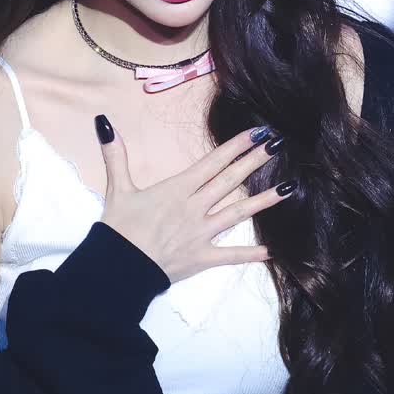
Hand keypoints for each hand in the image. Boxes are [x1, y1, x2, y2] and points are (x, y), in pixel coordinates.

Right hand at [94, 115, 290, 283]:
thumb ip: (115, 156)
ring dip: (264, 200)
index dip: (236, 146)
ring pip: (238, 213)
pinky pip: (231, 256)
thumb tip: (104, 124)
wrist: (117, 269)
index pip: (212, 162)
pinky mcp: (202, 257)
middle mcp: (194, 208)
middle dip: (254, 162)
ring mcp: (201, 233)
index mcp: (176, 190)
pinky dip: (252, 253)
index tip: (257, 133)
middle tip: (277, 146)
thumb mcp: (116, 189)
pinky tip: (273, 250)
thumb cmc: (118, 229)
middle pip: (230, 181)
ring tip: (289, 187)